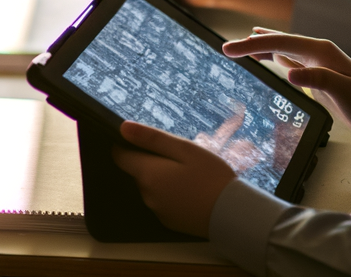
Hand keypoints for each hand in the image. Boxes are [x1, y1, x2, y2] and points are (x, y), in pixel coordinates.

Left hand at [111, 121, 239, 237]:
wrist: (231, 214)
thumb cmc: (210, 177)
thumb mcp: (184, 149)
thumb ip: (152, 138)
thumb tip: (123, 128)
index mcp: (147, 174)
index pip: (119, 157)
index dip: (127, 146)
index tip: (145, 141)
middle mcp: (146, 194)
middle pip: (138, 171)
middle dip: (152, 162)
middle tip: (179, 157)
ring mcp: (157, 210)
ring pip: (151, 187)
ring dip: (162, 178)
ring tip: (188, 173)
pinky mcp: (168, 221)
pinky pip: (162, 201)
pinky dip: (170, 194)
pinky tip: (190, 190)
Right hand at [221, 29, 350, 145]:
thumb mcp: (343, 92)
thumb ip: (318, 79)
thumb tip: (289, 71)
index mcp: (322, 51)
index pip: (280, 43)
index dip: (253, 45)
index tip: (230, 49)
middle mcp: (318, 52)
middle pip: (278, 42)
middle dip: (251, 43)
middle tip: (226, 47)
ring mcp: (317, 63)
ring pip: (283, 49)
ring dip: (261, 47)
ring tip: (241, 44)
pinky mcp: (318, 75)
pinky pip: (290, 60)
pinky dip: (274, 56)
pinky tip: (269, 56)